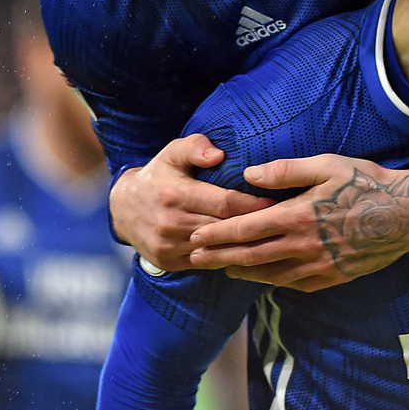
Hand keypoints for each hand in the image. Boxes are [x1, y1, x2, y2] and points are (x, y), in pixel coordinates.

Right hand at [110, 133, 273, 270]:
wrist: (123, 208)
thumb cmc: (159, 175)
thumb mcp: (172, 152)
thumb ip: (195, 147)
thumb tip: (218, 155)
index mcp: (175, 194)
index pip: (225, 203)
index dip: (254, 204)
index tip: (279, 201)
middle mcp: (171, 222)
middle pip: (225, 228)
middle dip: (256, 226)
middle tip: (285, 222)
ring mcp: (168, 246)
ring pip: (217, 249)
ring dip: (245, 246)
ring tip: (274, 240)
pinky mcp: (168, 262)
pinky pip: (206, 262)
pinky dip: (226, 257)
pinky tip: (249, 252)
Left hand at [188, 155, 408, 291]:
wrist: (408, 214)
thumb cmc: (367, 182)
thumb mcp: (327, 165)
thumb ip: (285, 171)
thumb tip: (248, 174)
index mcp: (297, 216)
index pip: (246, 229)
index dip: (217, 235)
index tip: (196, 237)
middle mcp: (303, 246)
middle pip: (250, 257)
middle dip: (220, 258)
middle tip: (195, 259)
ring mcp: (318, 266)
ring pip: (270, 275)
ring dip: (242, 274)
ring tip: (222, 271)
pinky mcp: (332, 277)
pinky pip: (295, 285)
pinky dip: (273, 282)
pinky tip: (264, 279)